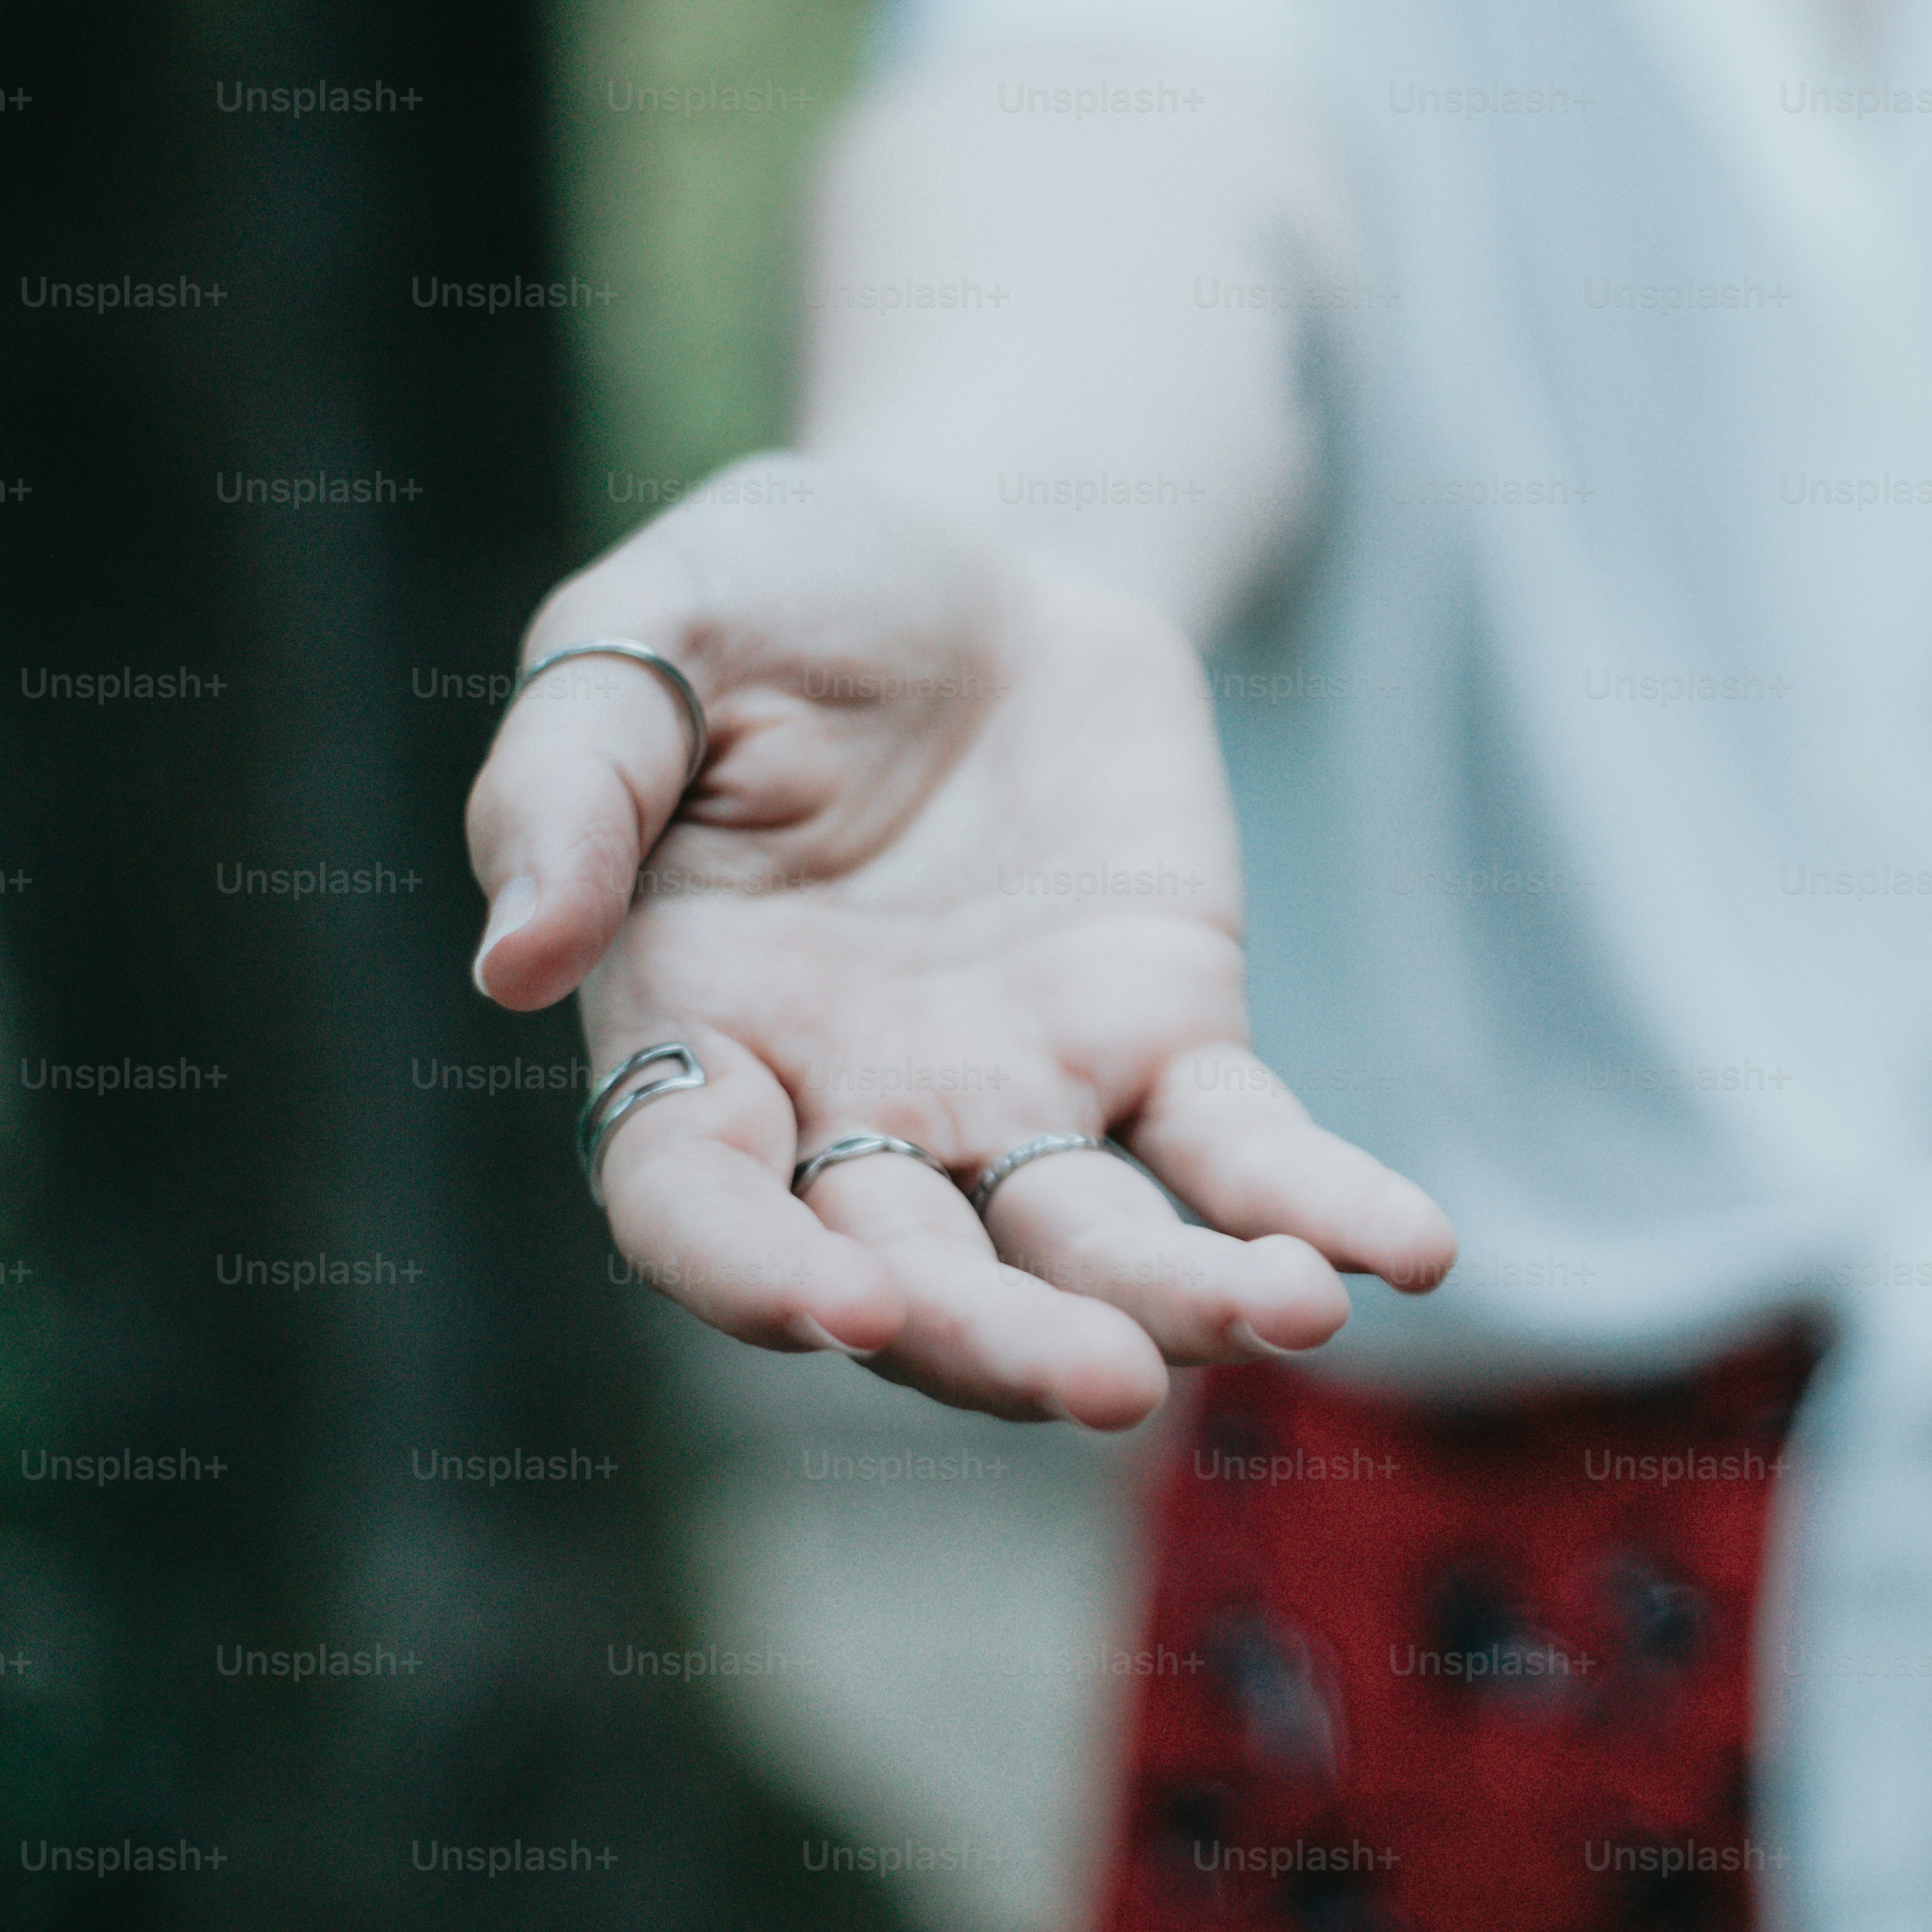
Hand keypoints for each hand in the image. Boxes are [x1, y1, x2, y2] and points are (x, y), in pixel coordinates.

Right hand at [466, 456, 1451, 1425]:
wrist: (967, 547)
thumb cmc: (774, 598)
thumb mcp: (646, 632)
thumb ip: (567, 784)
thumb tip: (518, 962)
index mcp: (696, 1038)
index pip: (696, 1207)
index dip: (753, 1276)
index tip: (842, 1305)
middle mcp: (854, 1111)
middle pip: (920, 1278)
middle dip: (1007, 1342)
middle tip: (1106, 1384)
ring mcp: (1023, 1090)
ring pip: (1097, 1246)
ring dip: (1189, 1304)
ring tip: (1292, 1318)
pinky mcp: (1166, 1033)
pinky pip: (1247, 1148)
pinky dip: (1326, 1204)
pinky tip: (1413, 1252)